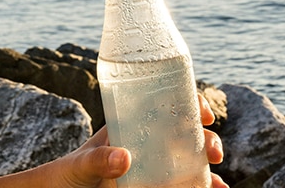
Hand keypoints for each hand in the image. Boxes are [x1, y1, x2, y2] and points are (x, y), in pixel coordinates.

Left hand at [39, 93, 227, 187]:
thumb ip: (97, 160)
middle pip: (187, 134)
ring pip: (190, 161)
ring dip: (208, 169)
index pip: (168, 104)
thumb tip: (124, 157)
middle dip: (207, 140)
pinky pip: (184, 185)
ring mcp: (153, 166)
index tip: (204, 114)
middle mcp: (148, 142)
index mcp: (132, 124)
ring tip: (217, 183)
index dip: (191, 104)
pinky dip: (201, 187)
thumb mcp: (80, 164)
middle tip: (213, 152)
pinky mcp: (154, 185)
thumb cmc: (66, 174)